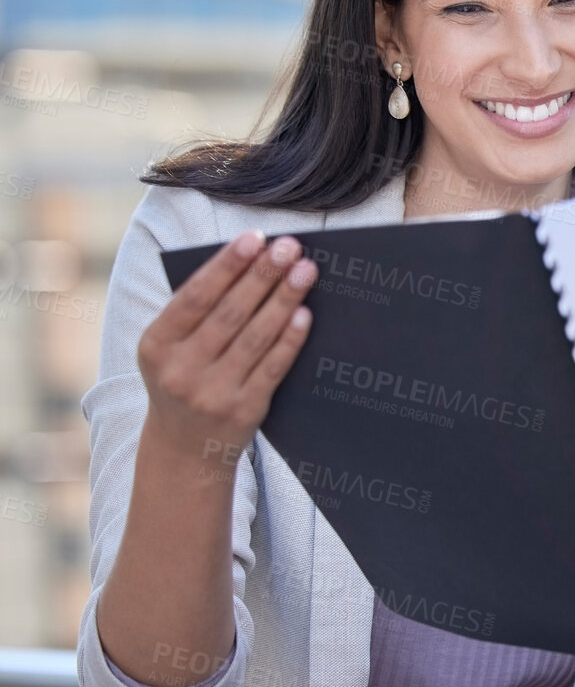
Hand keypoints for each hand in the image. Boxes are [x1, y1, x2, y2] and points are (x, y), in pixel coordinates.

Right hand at [135, 230, 317, 473]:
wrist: (184, 447)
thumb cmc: (185, 378)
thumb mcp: (172, 349)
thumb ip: (198, 312)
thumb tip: (249, 262)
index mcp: (156, 345)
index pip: (195, 296)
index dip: (226, 265)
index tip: (255, 238)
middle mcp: (180, 370)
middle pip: (230, 313)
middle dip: (262, 275)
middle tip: (289, 247)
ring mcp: (212, 392)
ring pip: (255, 337)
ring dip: (284, 299)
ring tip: (305, 270)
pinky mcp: (244, 409)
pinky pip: (273, 367)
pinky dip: (290, 338)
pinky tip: (306, 314)